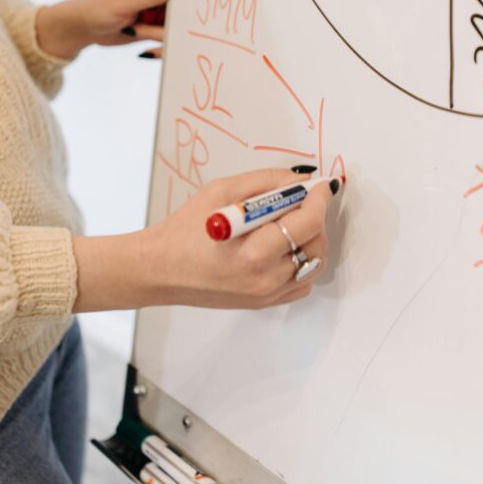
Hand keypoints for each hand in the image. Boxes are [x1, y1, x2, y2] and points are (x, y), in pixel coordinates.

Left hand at [35, 0, 174, 60]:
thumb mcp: (122, 1)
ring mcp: (159, 14)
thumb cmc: (97, 8)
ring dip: (162, 34)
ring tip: (136, 29)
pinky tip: (140, 40)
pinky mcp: (156, 30)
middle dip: (180, 20)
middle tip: (156, 24)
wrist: (85, 29)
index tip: (198, 2)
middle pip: (186, 7)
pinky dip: (159, 46)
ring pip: (179, 27)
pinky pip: (169, 40)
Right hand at [71, 168, 340, 312]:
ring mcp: (267, 295)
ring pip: (314, 263)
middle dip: (315, 216)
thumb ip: (267, 182)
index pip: (308, 222)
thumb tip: (302, 180)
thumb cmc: (185, 229)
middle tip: (300, 202)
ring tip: (289, 223)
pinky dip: (302, 262)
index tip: (321, 185)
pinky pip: (302, 282)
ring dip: (311, 239)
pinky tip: (282, 247)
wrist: (161, 269)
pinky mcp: (265, 303)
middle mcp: (265, 278)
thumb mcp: (221, 191)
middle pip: (317, 243)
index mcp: (254, 251)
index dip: (320, 198)